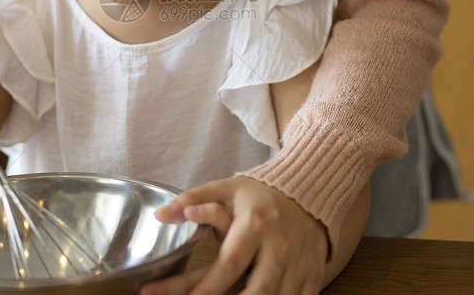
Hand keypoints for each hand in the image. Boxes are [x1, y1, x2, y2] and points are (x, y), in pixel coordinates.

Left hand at [141, 176, 329, 294]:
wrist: (308, 196)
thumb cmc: (260, 197)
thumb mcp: (226, 189)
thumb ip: (193, 199)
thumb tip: (160, 215)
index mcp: (255, 225)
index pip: (229, 264)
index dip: (207, 288)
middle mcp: (278, 246)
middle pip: (257, 290)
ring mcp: (298, 263)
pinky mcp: (312, 276)